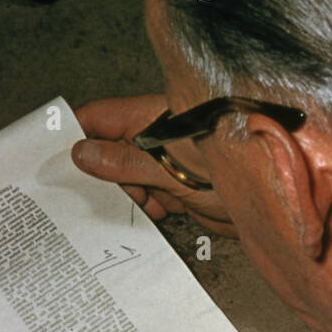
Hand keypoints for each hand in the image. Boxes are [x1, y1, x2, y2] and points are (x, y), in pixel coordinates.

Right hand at [71, 94, 239, 236]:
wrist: (275, 194)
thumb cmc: (234, 161)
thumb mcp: (170, 165)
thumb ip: (125, 160)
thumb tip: (83, 153)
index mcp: (149, 117)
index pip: (98, 118)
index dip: (75, 135)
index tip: (55, 160)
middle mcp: (156, 136)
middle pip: (110, 150)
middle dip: (102, 175)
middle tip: (94, 196)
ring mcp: (169, 161)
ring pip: (130, 176)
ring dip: (127, 195)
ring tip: (133, 207)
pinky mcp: (182, 185)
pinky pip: (152, 194)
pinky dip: (148, 207)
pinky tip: (155, 214)